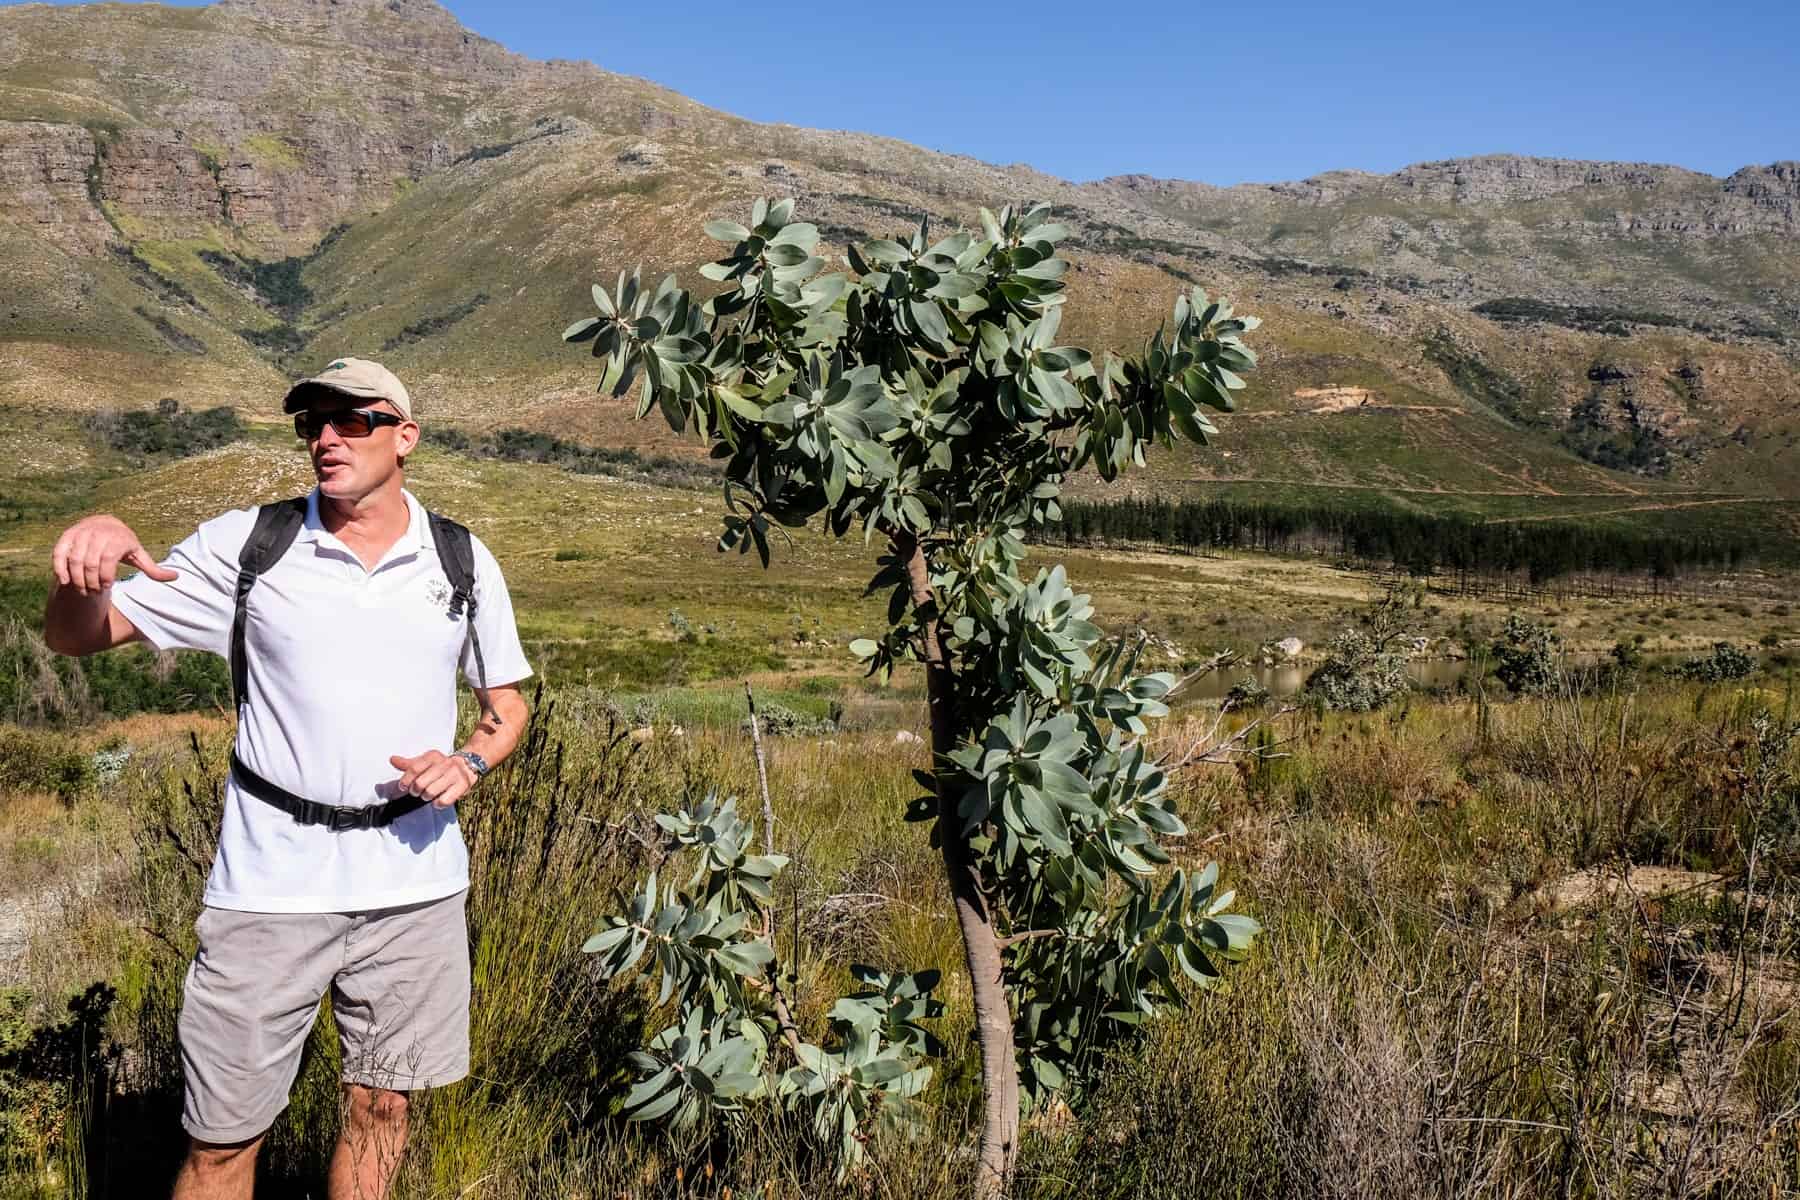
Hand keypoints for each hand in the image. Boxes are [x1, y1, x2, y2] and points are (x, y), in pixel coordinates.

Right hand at [52, 513, 177, 595]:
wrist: (105, 523)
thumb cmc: (123, 544)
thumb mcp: (139, 555)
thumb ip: (153, 568)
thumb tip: (177, 576)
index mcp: (118, 539)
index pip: (108, 561)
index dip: (105, 578)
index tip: (106, 588)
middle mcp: (98, 533)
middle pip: (90, 563)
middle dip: (91, 582)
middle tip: (93, 592)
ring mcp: (81, 533)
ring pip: (75, 560)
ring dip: (77, 579)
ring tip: (83, 590)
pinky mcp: (67, 536)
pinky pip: (59, 553)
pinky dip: (60, 568)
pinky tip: (66, 582)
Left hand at [388, 751, 477, 808]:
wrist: (467, 764)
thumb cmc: (441, 765)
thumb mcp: (425, 762)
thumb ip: (408, 764)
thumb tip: (392, 759)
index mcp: (433, 756)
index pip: (414, 769)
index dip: (406, 780)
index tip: (403, 786)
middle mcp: (445, 763)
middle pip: (421, 783)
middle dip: (416, 790)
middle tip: (417, 791)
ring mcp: (455, 774)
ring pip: (431, 792)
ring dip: (426, 797)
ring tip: (428, 794)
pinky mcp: (463, 785)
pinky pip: (445, 800)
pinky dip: (438, 803)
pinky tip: (437, 800)